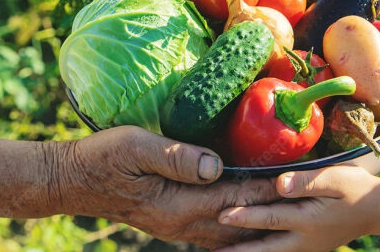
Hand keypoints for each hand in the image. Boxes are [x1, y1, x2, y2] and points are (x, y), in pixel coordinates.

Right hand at [48, 126, 279, 248]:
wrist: (74, 180)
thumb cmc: (104, 158)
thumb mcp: (136, 148)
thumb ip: (175, 157)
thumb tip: (215, 165)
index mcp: (177, 204)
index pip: (235, 197)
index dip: (268, 188)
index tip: (299, 180)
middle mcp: (181, 222)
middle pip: (238, 219)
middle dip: (272, 208)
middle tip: (305, 198)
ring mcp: (175, 226)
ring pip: (227, 231)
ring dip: (256, 221)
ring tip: (285, 212)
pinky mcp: (170, 221)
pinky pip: (212, 231)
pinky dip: (235, 227)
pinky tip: (246, 221)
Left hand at [214, 165, 379, 251]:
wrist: (378, 210)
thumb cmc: (355, 188)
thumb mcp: (334, 178)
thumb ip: (306, 181)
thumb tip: (278, 183)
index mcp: (308, 220)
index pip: (269, 219)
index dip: (245, 217)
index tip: (222, 215)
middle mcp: (304, 240)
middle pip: (265, 248)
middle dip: (238, 250)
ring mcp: (306, 248)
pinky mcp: (307, 248)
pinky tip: (246, 250)